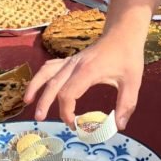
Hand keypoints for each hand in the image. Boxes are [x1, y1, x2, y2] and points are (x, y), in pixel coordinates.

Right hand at [24, 30, 144, 128]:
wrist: (123, 33)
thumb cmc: (128, 56)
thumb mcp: (133, 82)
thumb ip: (126, 104)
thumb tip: (119, 126)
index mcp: (88, 71)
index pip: (68, 93)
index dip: (66, 111)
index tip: (74, 124)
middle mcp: (75, 65)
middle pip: (53, 84)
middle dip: (44, 102)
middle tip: (39, 118)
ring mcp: (71, 61)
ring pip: (47, 72)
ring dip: (35, 85)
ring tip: (27, 100)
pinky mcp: (71, 59)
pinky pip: (51, 66)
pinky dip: (42, 75)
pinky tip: (38, 86)